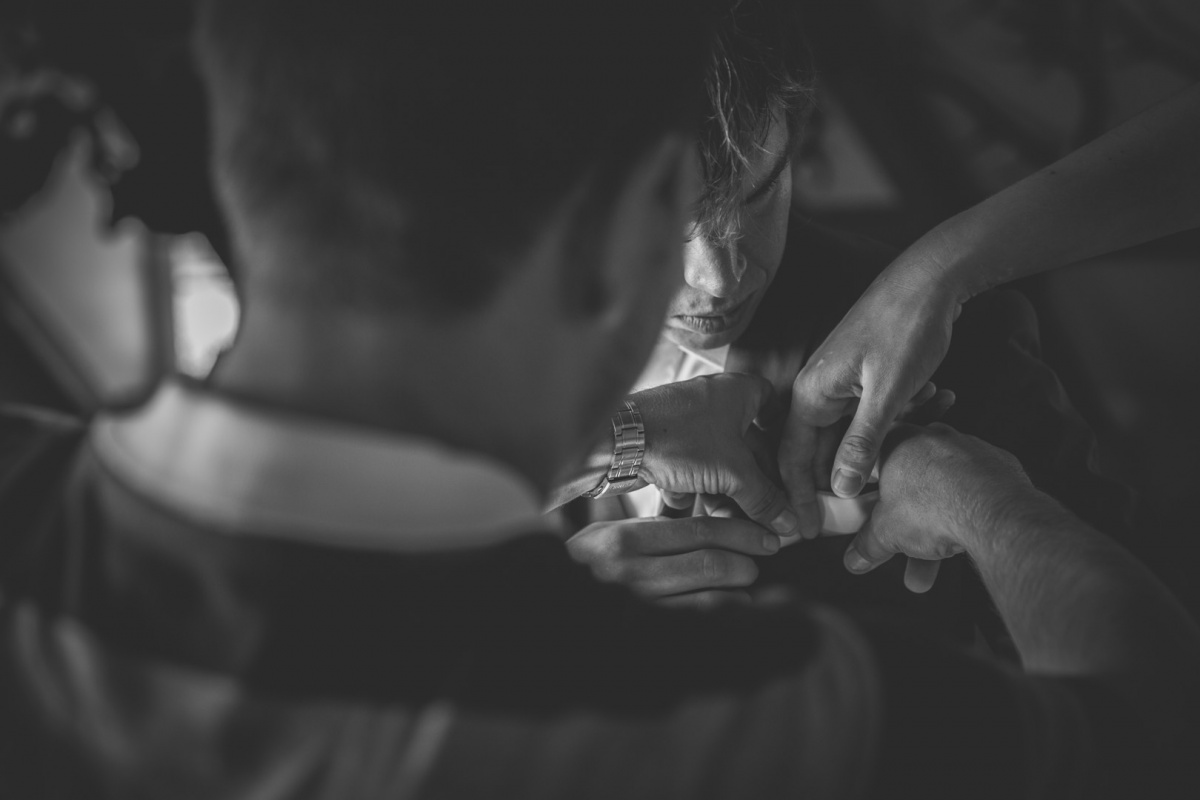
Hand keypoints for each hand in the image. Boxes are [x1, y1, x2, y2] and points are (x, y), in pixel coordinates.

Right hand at [565, 515, 780, 606]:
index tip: (766, 536)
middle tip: (760, 559)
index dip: (740, 532)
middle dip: (746, 561)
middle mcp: (631, 575)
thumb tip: (715, 518)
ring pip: (711, 600)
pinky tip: (732, 610)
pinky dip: (725, 618)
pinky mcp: (648, 635)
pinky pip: (700, 627)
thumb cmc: (590, 564)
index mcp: (624, 540)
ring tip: (746, 585)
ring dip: (739, 592)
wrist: (554, 608)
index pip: (697, 531)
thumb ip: (656, 526)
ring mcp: (639, 609)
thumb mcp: (610, 533)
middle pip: (710, 565)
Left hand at [634, 373, 798, 535]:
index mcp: (738, 393)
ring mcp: (688, 426)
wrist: (616, 442)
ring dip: (728, 495)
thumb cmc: (675, 437)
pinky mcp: (667, 446)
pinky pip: (693, 471)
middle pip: (748, 446)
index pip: (772, 404)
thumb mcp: (733, 472)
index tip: (790, 461)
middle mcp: (714, 405)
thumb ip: (764, 498)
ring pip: (719, 464)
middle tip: (767, 514)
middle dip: (756, 484)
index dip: (782, 432)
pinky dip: (698, 493)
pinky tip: (699, 515)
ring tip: (732, 524)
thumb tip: (785, 520)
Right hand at [778, 242, 964, 530]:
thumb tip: (840, 489)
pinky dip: (892, 424)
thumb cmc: (906, 327)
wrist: (930, 278)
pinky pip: (866, 418)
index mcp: (812, 394)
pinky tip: (927, 407)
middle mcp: (817, 391)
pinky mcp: (861, 380)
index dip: (798, 497)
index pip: (791, 458)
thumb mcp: (888, 392)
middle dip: (840, 482)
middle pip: (816, 452)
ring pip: (845, 436)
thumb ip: (862, 442)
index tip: (807, 531)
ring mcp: (839, 385)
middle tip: (864, 515)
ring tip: (908, 455)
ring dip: (875, 450)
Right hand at [841, 422, 1034, 589]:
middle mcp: (931, 437)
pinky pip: (974, 489)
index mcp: (896, 441)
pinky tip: (965, 534)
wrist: (993, 513)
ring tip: (935, 560)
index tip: (868, 512)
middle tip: (904, 545)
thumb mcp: (885, 532)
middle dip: (906, 520)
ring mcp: (967, 448)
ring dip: (938, 525)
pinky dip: (968, 511)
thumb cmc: (935, 507)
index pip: (872, 463)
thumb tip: (857, 556)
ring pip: (944, 489)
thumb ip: (867, 544)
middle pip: (911, 482)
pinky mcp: (997, 463)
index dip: (867, 491)